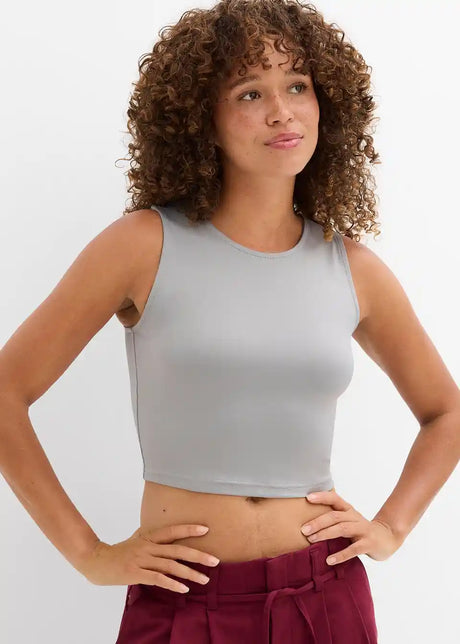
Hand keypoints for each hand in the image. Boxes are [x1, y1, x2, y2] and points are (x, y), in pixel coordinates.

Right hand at [78, 524, 219, 591]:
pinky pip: (157, 579)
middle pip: (177, 550)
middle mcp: (147, 546)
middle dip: (198, 555)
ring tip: (205, 579)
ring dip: (190, 573)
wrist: (96, 560)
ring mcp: (141, 560)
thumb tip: (166, 532)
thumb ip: (151, 536)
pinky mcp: (135, 573)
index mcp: (149, 536)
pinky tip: (183, 589)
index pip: (172, 531)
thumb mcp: (136, 538)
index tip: (206, 529)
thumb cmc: (119, 550)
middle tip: (215, 560)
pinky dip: (172, 584)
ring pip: (170, 566)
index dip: (189, 529)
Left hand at [300, 490, 404, 564]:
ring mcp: (363, 530)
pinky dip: (340, 555)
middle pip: (335, 516)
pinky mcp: (369, 544)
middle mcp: (355, 517)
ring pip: (342, 529)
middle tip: (303, 530)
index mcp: (349, 510)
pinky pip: (353, 550)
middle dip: (318, 522)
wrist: (387, 538)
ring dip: (325, 534)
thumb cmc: (361, 530)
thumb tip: (307, 523)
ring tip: (311, 540)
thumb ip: (333, 519)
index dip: (322, 497)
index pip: (335, 499)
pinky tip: (329, 560)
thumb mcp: (348, 520)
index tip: (307, 498)